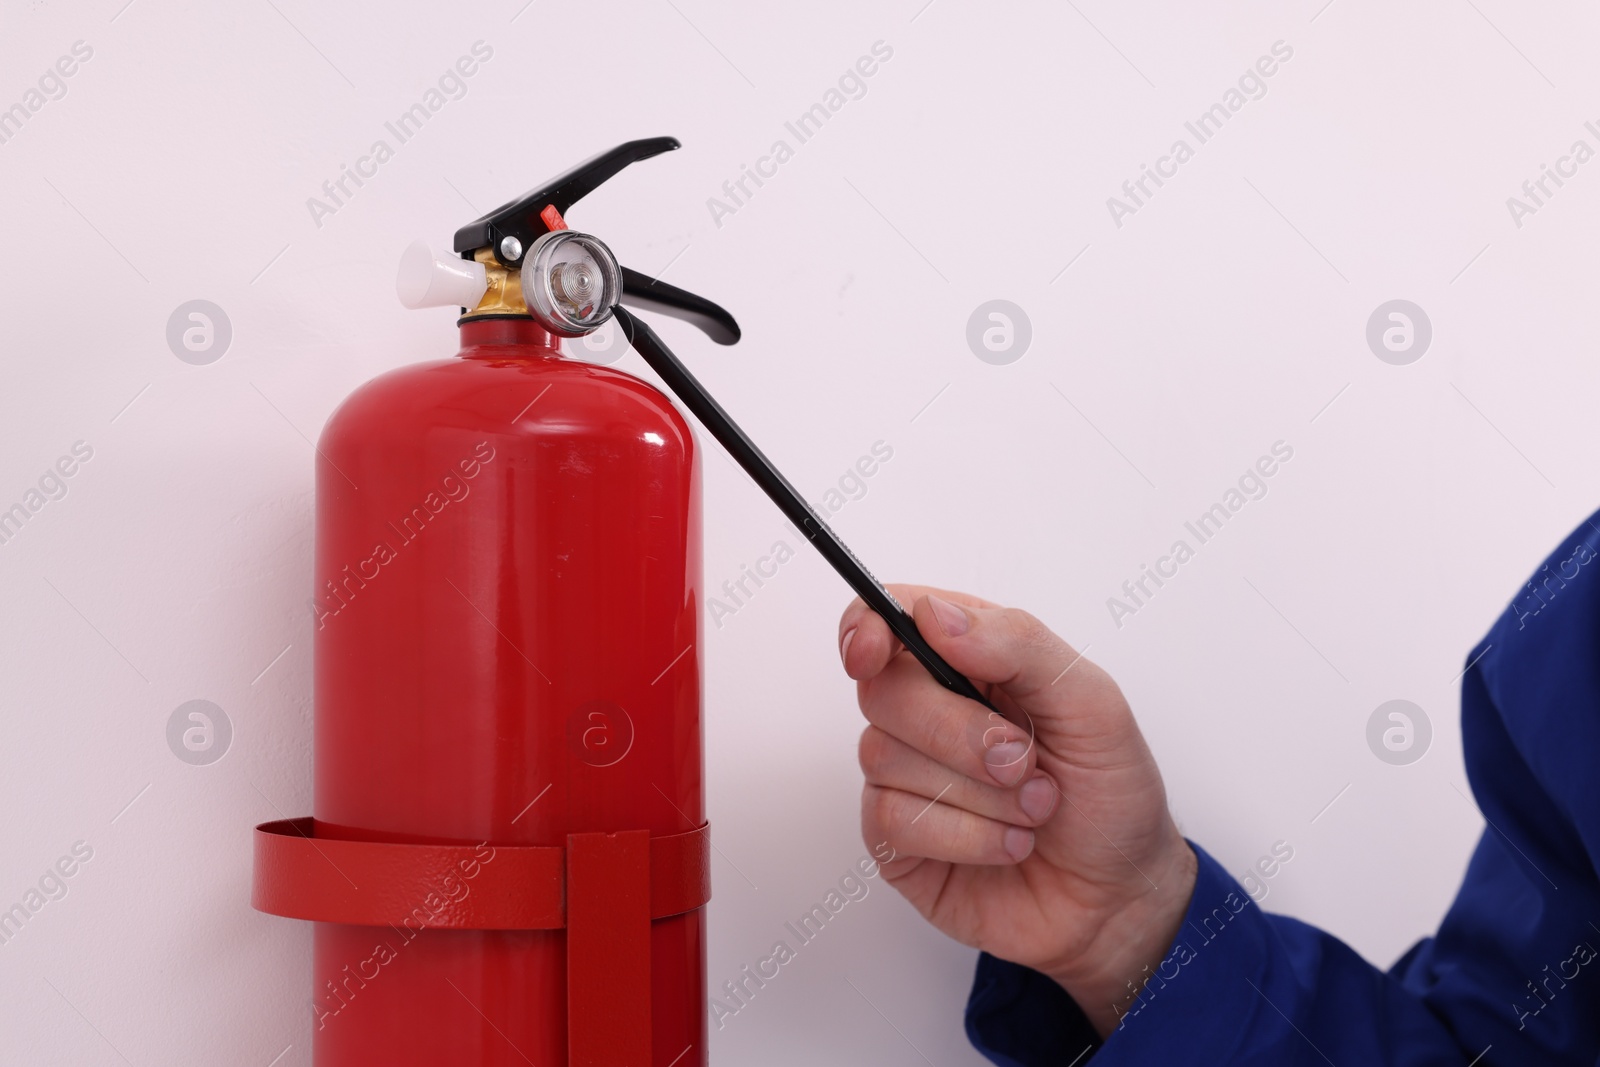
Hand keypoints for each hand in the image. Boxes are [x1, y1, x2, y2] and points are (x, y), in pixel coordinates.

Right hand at [839, 585, 1196, 1034]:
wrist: (1120, 896)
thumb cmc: (1109, 794)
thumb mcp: (1092, 703)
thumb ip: (1018, 644)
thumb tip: (935, 615)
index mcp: (969, 660)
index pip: (887, 616)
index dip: (867, 627)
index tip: (875, 650)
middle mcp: (927, 711)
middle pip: (883, 690)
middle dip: (961, 731)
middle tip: (1024, 761)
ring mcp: (904, 776)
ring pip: (885, 757)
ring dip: (980, 793)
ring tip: (1033, 810)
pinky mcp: (895, 840)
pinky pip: (894, 820)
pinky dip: (967, 836)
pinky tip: (1008, 843)